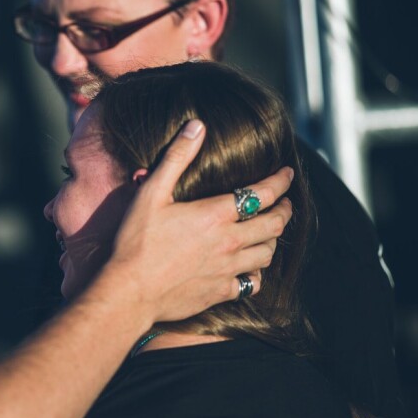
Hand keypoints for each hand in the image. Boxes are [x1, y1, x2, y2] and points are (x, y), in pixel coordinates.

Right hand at [105, 120, 292, 322]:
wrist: (130, 290)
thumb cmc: (136, 241)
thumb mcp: (151, 193)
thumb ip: (177, 158)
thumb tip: (197, 126)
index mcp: (215, 214)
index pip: (262, 193)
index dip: (280, 181)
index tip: (288, 174)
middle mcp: (229, 242)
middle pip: (275, 224)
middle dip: (285, 209)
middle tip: (285, 202)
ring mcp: (227, 269)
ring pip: (268, 253)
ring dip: (273, 239)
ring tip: (270, 231)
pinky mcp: (220, 292)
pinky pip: (252, 283)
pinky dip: (257, 273)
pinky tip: (250, 268)